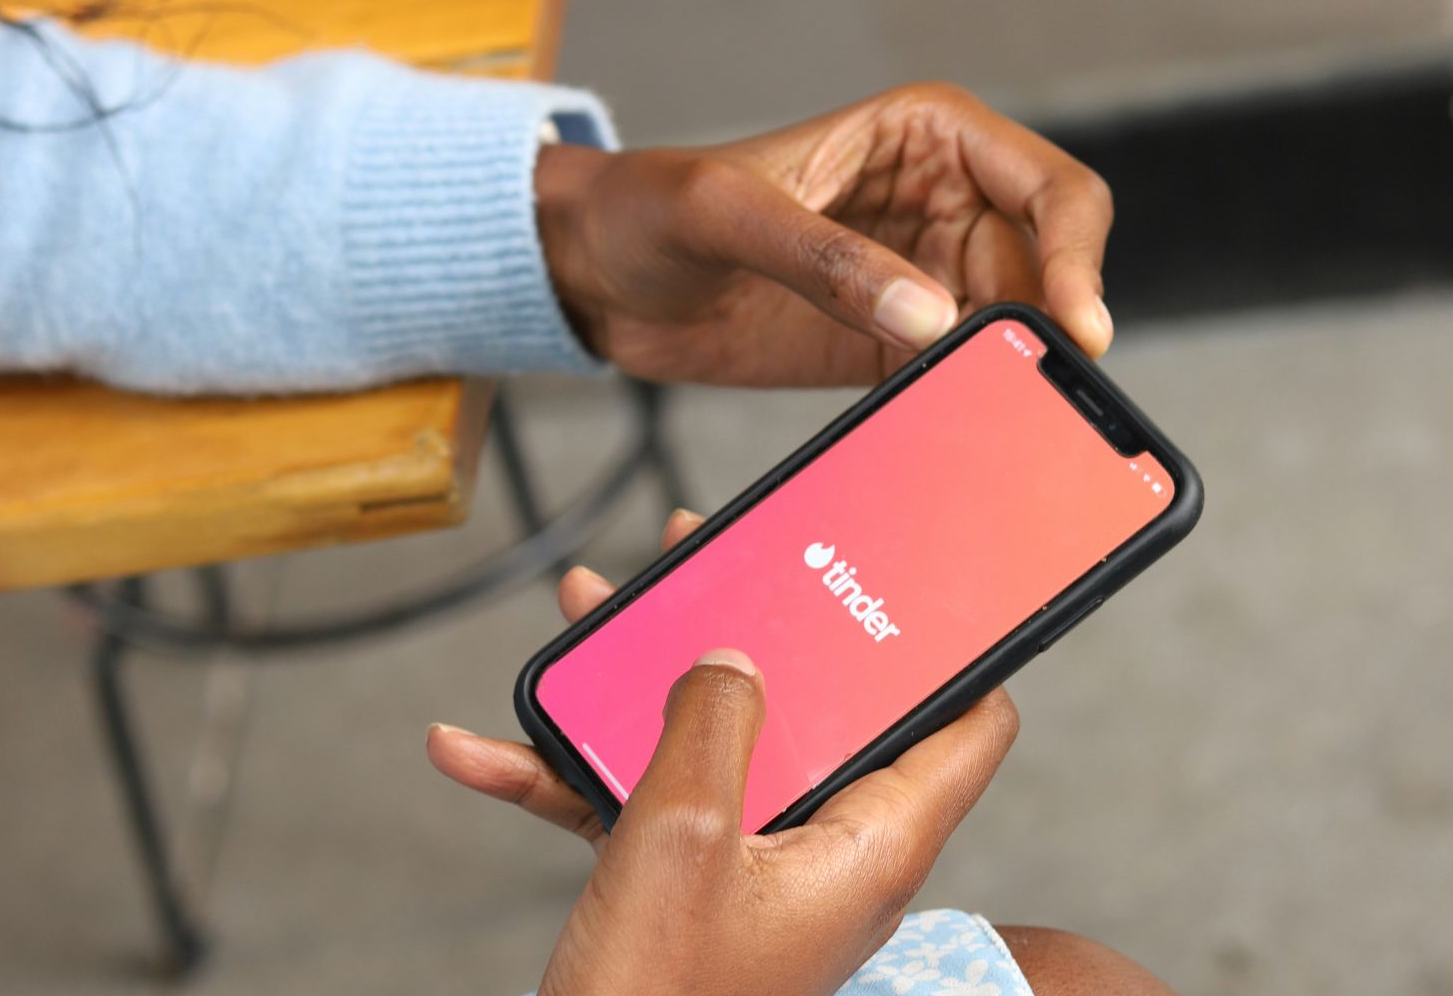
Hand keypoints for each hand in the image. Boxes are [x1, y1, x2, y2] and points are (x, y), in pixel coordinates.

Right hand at [429, 510, 1020, 994]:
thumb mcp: (680, 838)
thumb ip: (712, 725)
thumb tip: (732, 657)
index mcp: (870, 844)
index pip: (968, 727)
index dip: (956, 649)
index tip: (915, 582)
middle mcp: (829, 852)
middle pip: (820, 711)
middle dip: (755, 633)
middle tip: (708, 562)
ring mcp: (758, 871)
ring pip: (720, 744)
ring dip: (642, 687)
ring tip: (589, 614)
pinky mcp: (694, 889)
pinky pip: (646, 805)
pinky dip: (575, 775)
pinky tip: (484, 752)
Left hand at [535, 83, 1113, 386]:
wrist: (592, 274)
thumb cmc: (647, 205)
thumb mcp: (723, 212)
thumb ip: (824, 258)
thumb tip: (929, 316)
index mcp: (928, 139)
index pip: (1052, 190)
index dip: (1078, 257)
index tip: (1073, 328)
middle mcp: (942, 207)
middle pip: (1043, 277)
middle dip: (1042, 336)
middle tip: (1030, 402)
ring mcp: (920, 282)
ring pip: (1005, 339)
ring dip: (1003, 384)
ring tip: (987, 430)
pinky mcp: (887, 349)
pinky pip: (950, 383)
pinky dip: (956, 412)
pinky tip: (944, 441)